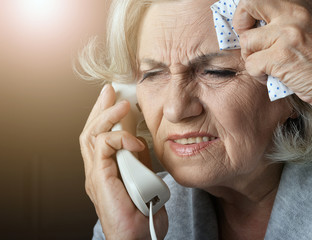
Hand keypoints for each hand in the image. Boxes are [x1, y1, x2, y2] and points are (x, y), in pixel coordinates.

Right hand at [79, 84, 167, 238]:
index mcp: (106, 171)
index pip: (100, 137)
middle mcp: (97, 171)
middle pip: (90, 132)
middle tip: (109, 91)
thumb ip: (137, 161)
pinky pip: (104, 148)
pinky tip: (132, 139)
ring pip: (91, 135)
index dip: (105, 116)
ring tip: (119, 103)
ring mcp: (96, 175)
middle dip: (100, 109)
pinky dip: (119, 138)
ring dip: (106, 116)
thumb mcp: (144, 179)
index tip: (114, 99)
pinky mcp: (99, 178)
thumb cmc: (142, 215)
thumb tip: (138, 141)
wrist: (138, 238)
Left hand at [233, 0, 311, 133]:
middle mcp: (294, 14)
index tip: (251, 26)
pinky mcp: (280, 58)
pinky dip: (257, 75)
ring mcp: (287, 35)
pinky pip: (250, 64)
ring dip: (251, 58)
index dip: (248, 11)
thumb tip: (253, 24)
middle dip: (241, 23)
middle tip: (250, 41)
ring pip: (246, 42)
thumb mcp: (307, 28)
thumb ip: (283, 21)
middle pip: (249, 3)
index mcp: (300, 5)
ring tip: (265, 66)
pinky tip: (271, 76)